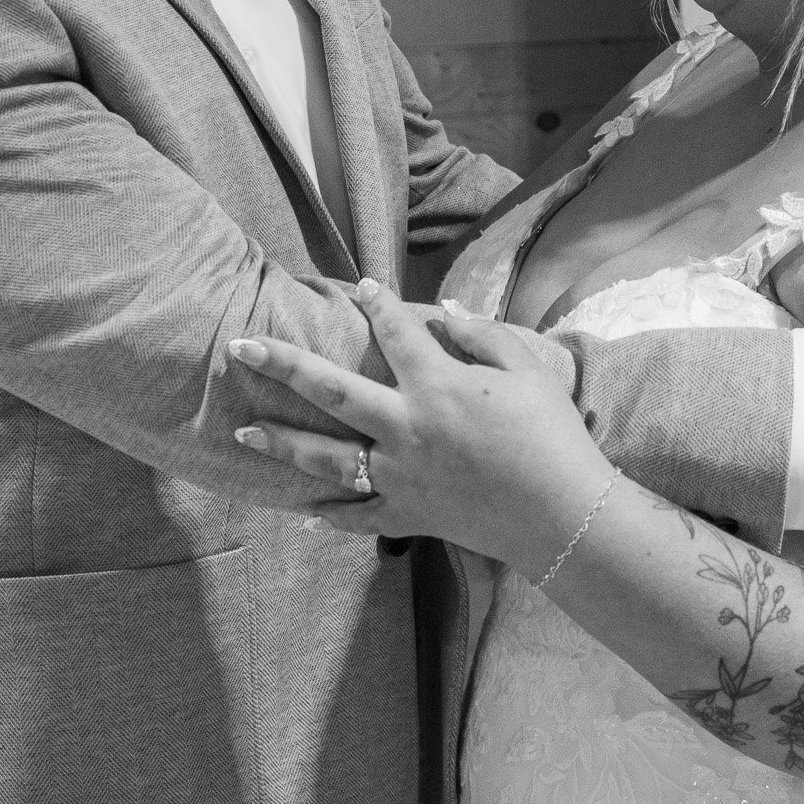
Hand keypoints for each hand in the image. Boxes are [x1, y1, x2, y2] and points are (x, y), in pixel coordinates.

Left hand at [229, 285, 612, 567]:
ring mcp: (400, 476)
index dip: (377, 303)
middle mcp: (406, 427)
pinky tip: (300, 512)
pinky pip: (358, 517)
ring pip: (327, 458)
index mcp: (437, 385)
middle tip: (241, 346)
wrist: (563, 516)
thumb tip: (446, 310)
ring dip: (282, 442)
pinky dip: (328, 517)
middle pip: (331, 390)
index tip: (361, 286)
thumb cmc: (552, 436)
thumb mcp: (526, 372)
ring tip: (242, 432)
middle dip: (282, 364)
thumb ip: (483, 336)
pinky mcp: (408, 514)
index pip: (396, 331)